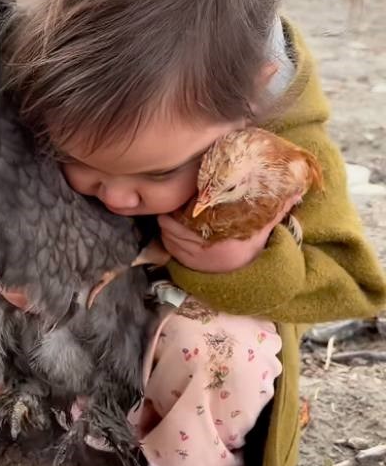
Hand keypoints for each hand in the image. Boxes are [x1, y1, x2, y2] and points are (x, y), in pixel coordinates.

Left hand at [157, 195, 301, 273]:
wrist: (252, 277)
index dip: (181, 212)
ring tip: (167, 214)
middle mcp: (208, 252)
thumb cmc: (254, 245)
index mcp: (225, 240)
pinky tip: (168, 230)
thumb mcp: (265, 226)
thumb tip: (298, 189)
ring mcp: (196, 260)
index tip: (181, 201)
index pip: (193, 224)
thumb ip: (278, 207)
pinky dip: (166, 239)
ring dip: (166, 227)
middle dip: (170, 217)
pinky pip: (170, 250)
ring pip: (170, 239)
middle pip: (176, 229)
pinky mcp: (189, 266)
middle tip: (170, 205)